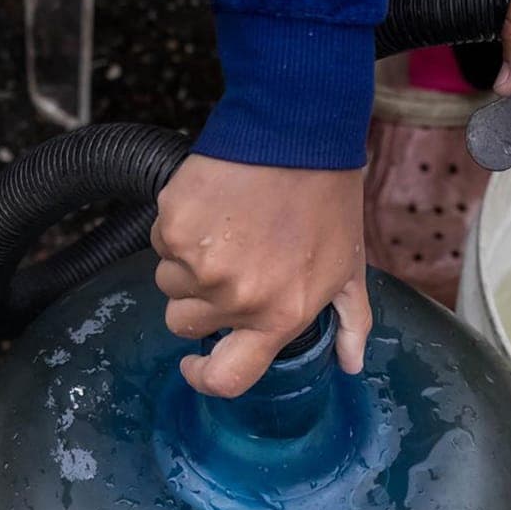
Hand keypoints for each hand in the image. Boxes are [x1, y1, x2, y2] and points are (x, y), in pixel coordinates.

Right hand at [151, 155, 370, 397]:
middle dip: (199, 299)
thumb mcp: (349, 267)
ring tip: (225, 228)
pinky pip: (159, 241)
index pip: (227, 377)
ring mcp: (198, 263)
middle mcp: (235, 298)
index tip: (195, 364)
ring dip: (187, 262)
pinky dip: (177, 227)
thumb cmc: (326, 199)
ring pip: (167, 281)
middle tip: (230, 261)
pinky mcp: (173, 226)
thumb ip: (350, 321)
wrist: (296, 132)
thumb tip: (351, 364)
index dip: (203, 377)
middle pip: (184, 324)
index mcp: (278, 315)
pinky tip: (212, 205)